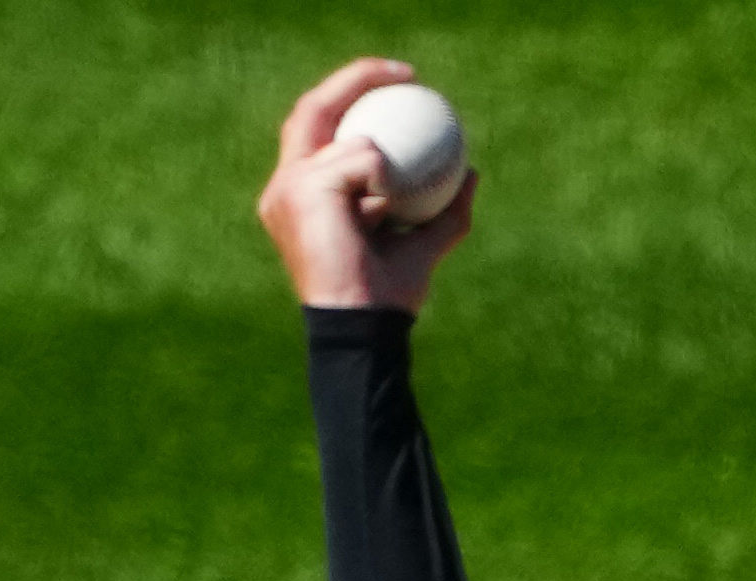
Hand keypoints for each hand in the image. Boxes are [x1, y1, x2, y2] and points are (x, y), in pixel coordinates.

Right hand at [260, 56, 477, 311]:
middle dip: (356, 78)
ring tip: (392, 203)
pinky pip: (362, 158)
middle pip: (313, 108)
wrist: (364, 330)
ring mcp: (288, 187)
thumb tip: (472, 173)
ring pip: (348, 137)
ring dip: (383, 166)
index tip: (401, 85)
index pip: (320, 129)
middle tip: (407, 75)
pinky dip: (385, 182)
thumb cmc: (387, 298)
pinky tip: (383, 213)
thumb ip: (445, 211)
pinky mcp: (301, 189)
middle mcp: (284, 187)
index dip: (351, 95)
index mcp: (301, 196)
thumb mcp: (423, 248)